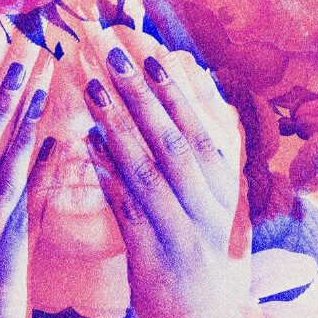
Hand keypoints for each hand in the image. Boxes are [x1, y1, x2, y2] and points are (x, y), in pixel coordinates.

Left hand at [84, 47, 242, 317]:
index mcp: (230, 193)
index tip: (152, 54)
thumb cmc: (210, 263)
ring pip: (149, 168)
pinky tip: (88, 143)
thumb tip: (201, 103)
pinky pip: (127, 205)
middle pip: (173, 140)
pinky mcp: (154, 255)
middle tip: (112, 54)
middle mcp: (212, 208)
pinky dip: (108, 172)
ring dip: (118, 123)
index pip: (204, 130)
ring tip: (93, 87)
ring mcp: (184, 232)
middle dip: (142, 93)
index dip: (176, 91)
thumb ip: (214, 163)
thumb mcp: (225, 212)